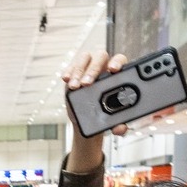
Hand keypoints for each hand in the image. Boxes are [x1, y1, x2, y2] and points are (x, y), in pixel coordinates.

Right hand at [62, 52, 130, 174]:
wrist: (90, 118)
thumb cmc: (106, 115)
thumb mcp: (113, 121)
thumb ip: (120, 125)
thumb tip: (120, 129)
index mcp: (118, 73)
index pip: (120, 60)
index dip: (117, 62)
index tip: (113, 70)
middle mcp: (104, 66)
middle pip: (101, 57)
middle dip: (94, 69)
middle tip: (88, 84)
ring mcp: (88, 66)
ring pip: (85, 59)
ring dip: (79, 71)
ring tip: (75, 86)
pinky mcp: (75, 71)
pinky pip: (72, 66)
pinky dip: (69, 72)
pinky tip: (66, 79)